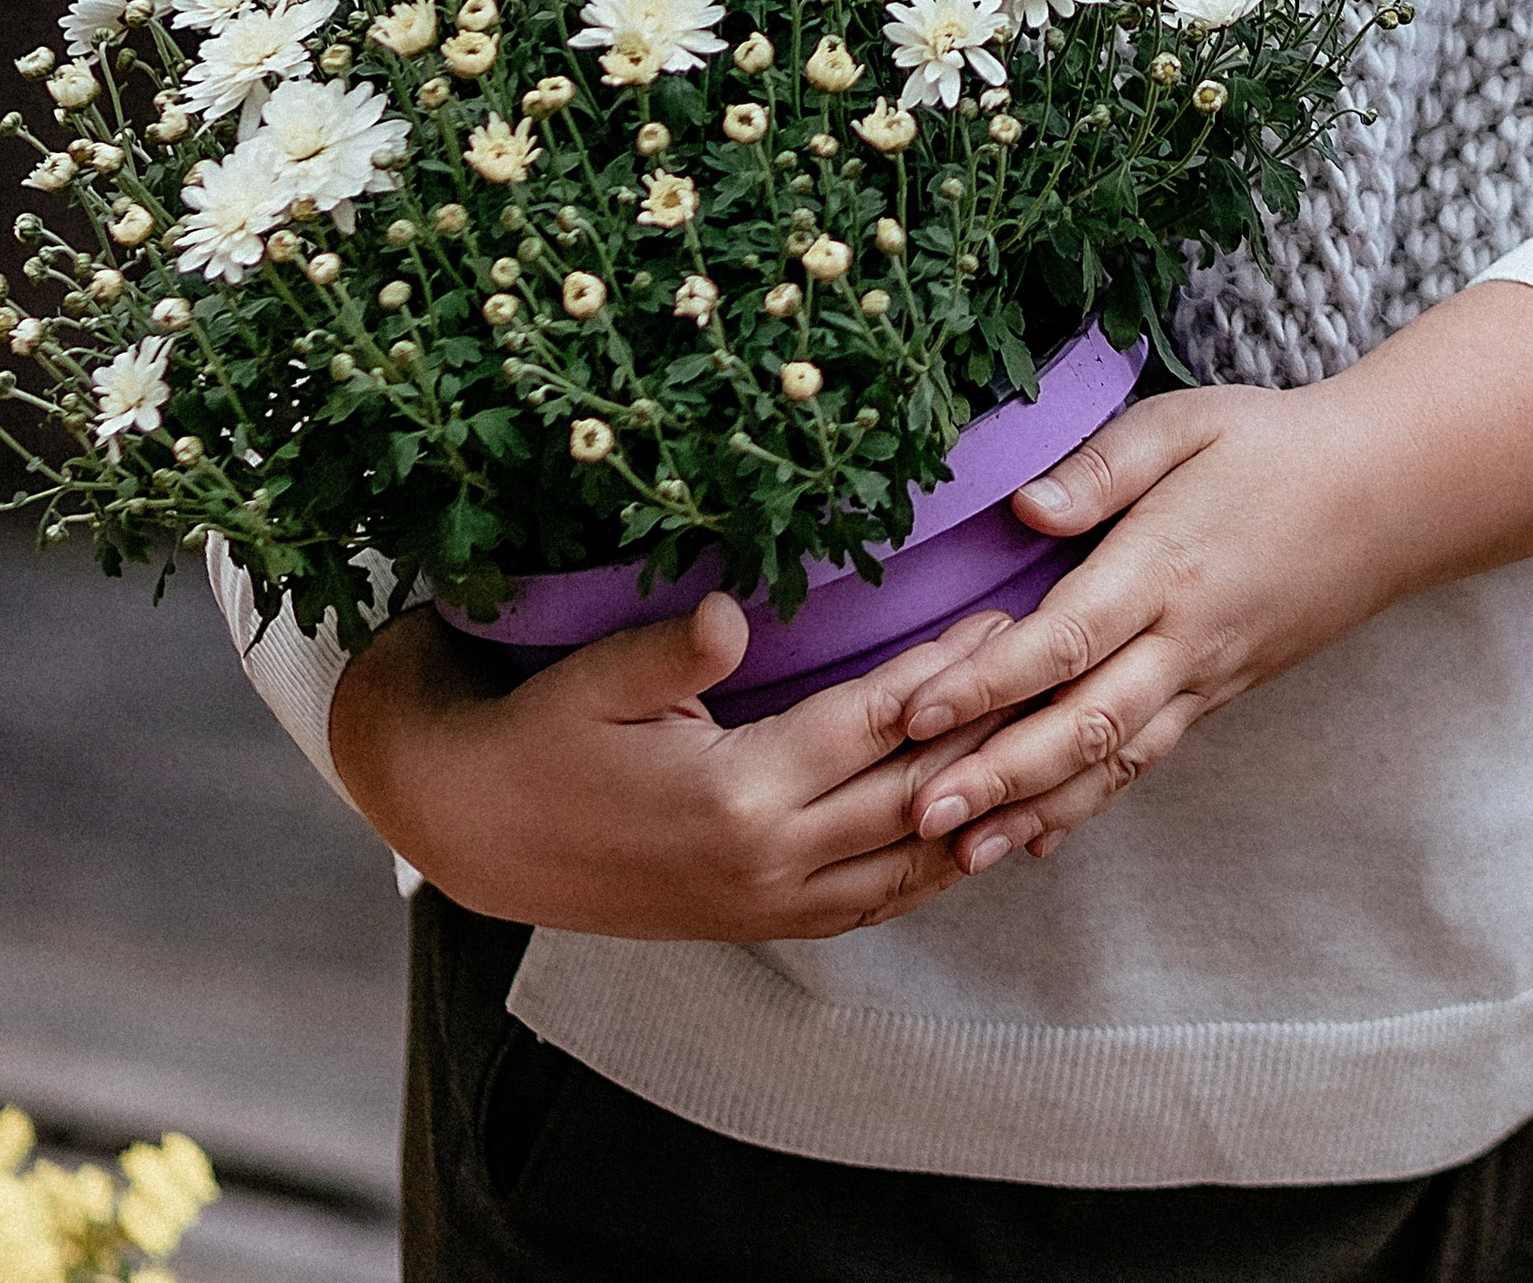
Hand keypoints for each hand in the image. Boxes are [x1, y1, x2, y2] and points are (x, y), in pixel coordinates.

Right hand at [327, 594, 1016, 941]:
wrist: (477, 833)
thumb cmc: (537, 739)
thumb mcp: (594, 680)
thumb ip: (671, 651)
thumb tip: (732, 612)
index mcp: (737, 795)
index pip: (872, 725)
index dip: (942, 673)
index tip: (1002, 619)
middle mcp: (767, 862)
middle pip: (912, 797)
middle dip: (988, 735)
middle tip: (1055, 673)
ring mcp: (766, 904)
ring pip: (906, 866)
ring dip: (978, 814)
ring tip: (1043, 757)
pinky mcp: (755, 921)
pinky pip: (869, 906)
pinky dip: (929, 873)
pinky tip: (969, 840)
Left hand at [899, 279, 1532, 873]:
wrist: (1386, 495)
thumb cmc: (1271, 443)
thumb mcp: (1184, 422)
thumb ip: (1102, 465)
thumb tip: (1023, 508)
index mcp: (1165, 566)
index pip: (1064, 638)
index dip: (986, 680)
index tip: (912, 712)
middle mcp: (1184, 640)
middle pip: (1081, 724)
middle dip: (996, 775)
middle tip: (917, 816)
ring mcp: (1206, 678)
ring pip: (1112, 762)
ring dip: (1034, 810)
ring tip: (960, 855)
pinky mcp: (1219, 695)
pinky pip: (1145, 760)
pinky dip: (1090, 804)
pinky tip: (1038, 836)